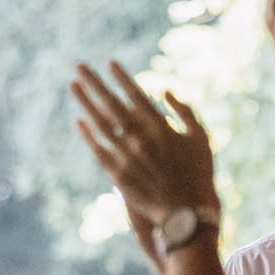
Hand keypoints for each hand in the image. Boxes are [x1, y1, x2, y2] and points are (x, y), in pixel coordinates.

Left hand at [72, 61, 218, 227]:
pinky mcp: (117, 173)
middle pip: (111, 104)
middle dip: (94, 83)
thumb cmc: (198, 173)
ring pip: (99, 123)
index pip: (135, 94)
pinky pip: (98, 148)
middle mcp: (139, 138)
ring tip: (73, 86)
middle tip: (79, 66)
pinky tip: (80, 121)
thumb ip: (185, 111)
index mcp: (160, 126)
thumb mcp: (201, 138)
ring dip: (85, 103)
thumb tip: (165, 91)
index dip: (121, 78)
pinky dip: (88, 134)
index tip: (109, 63)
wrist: (186, 212)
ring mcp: (126, 155)